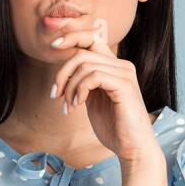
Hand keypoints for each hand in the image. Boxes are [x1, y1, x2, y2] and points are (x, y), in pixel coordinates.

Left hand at [49, 17, 158, 162]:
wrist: (132, 149)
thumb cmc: (114, 128)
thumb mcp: (93, 100)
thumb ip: (84, 82)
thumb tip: (64, 70)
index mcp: (115, 67)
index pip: (92, 39)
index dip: (71, 37)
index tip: (52, 47)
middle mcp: (122, 65)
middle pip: (83, 52)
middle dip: (62, 72)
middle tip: (55, 94)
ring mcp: (125, 74)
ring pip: (84, 64)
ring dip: (70, 87)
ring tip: (68, 106)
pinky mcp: (124, 85)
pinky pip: (93, 76)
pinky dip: (79, 90)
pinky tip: (77, 105)